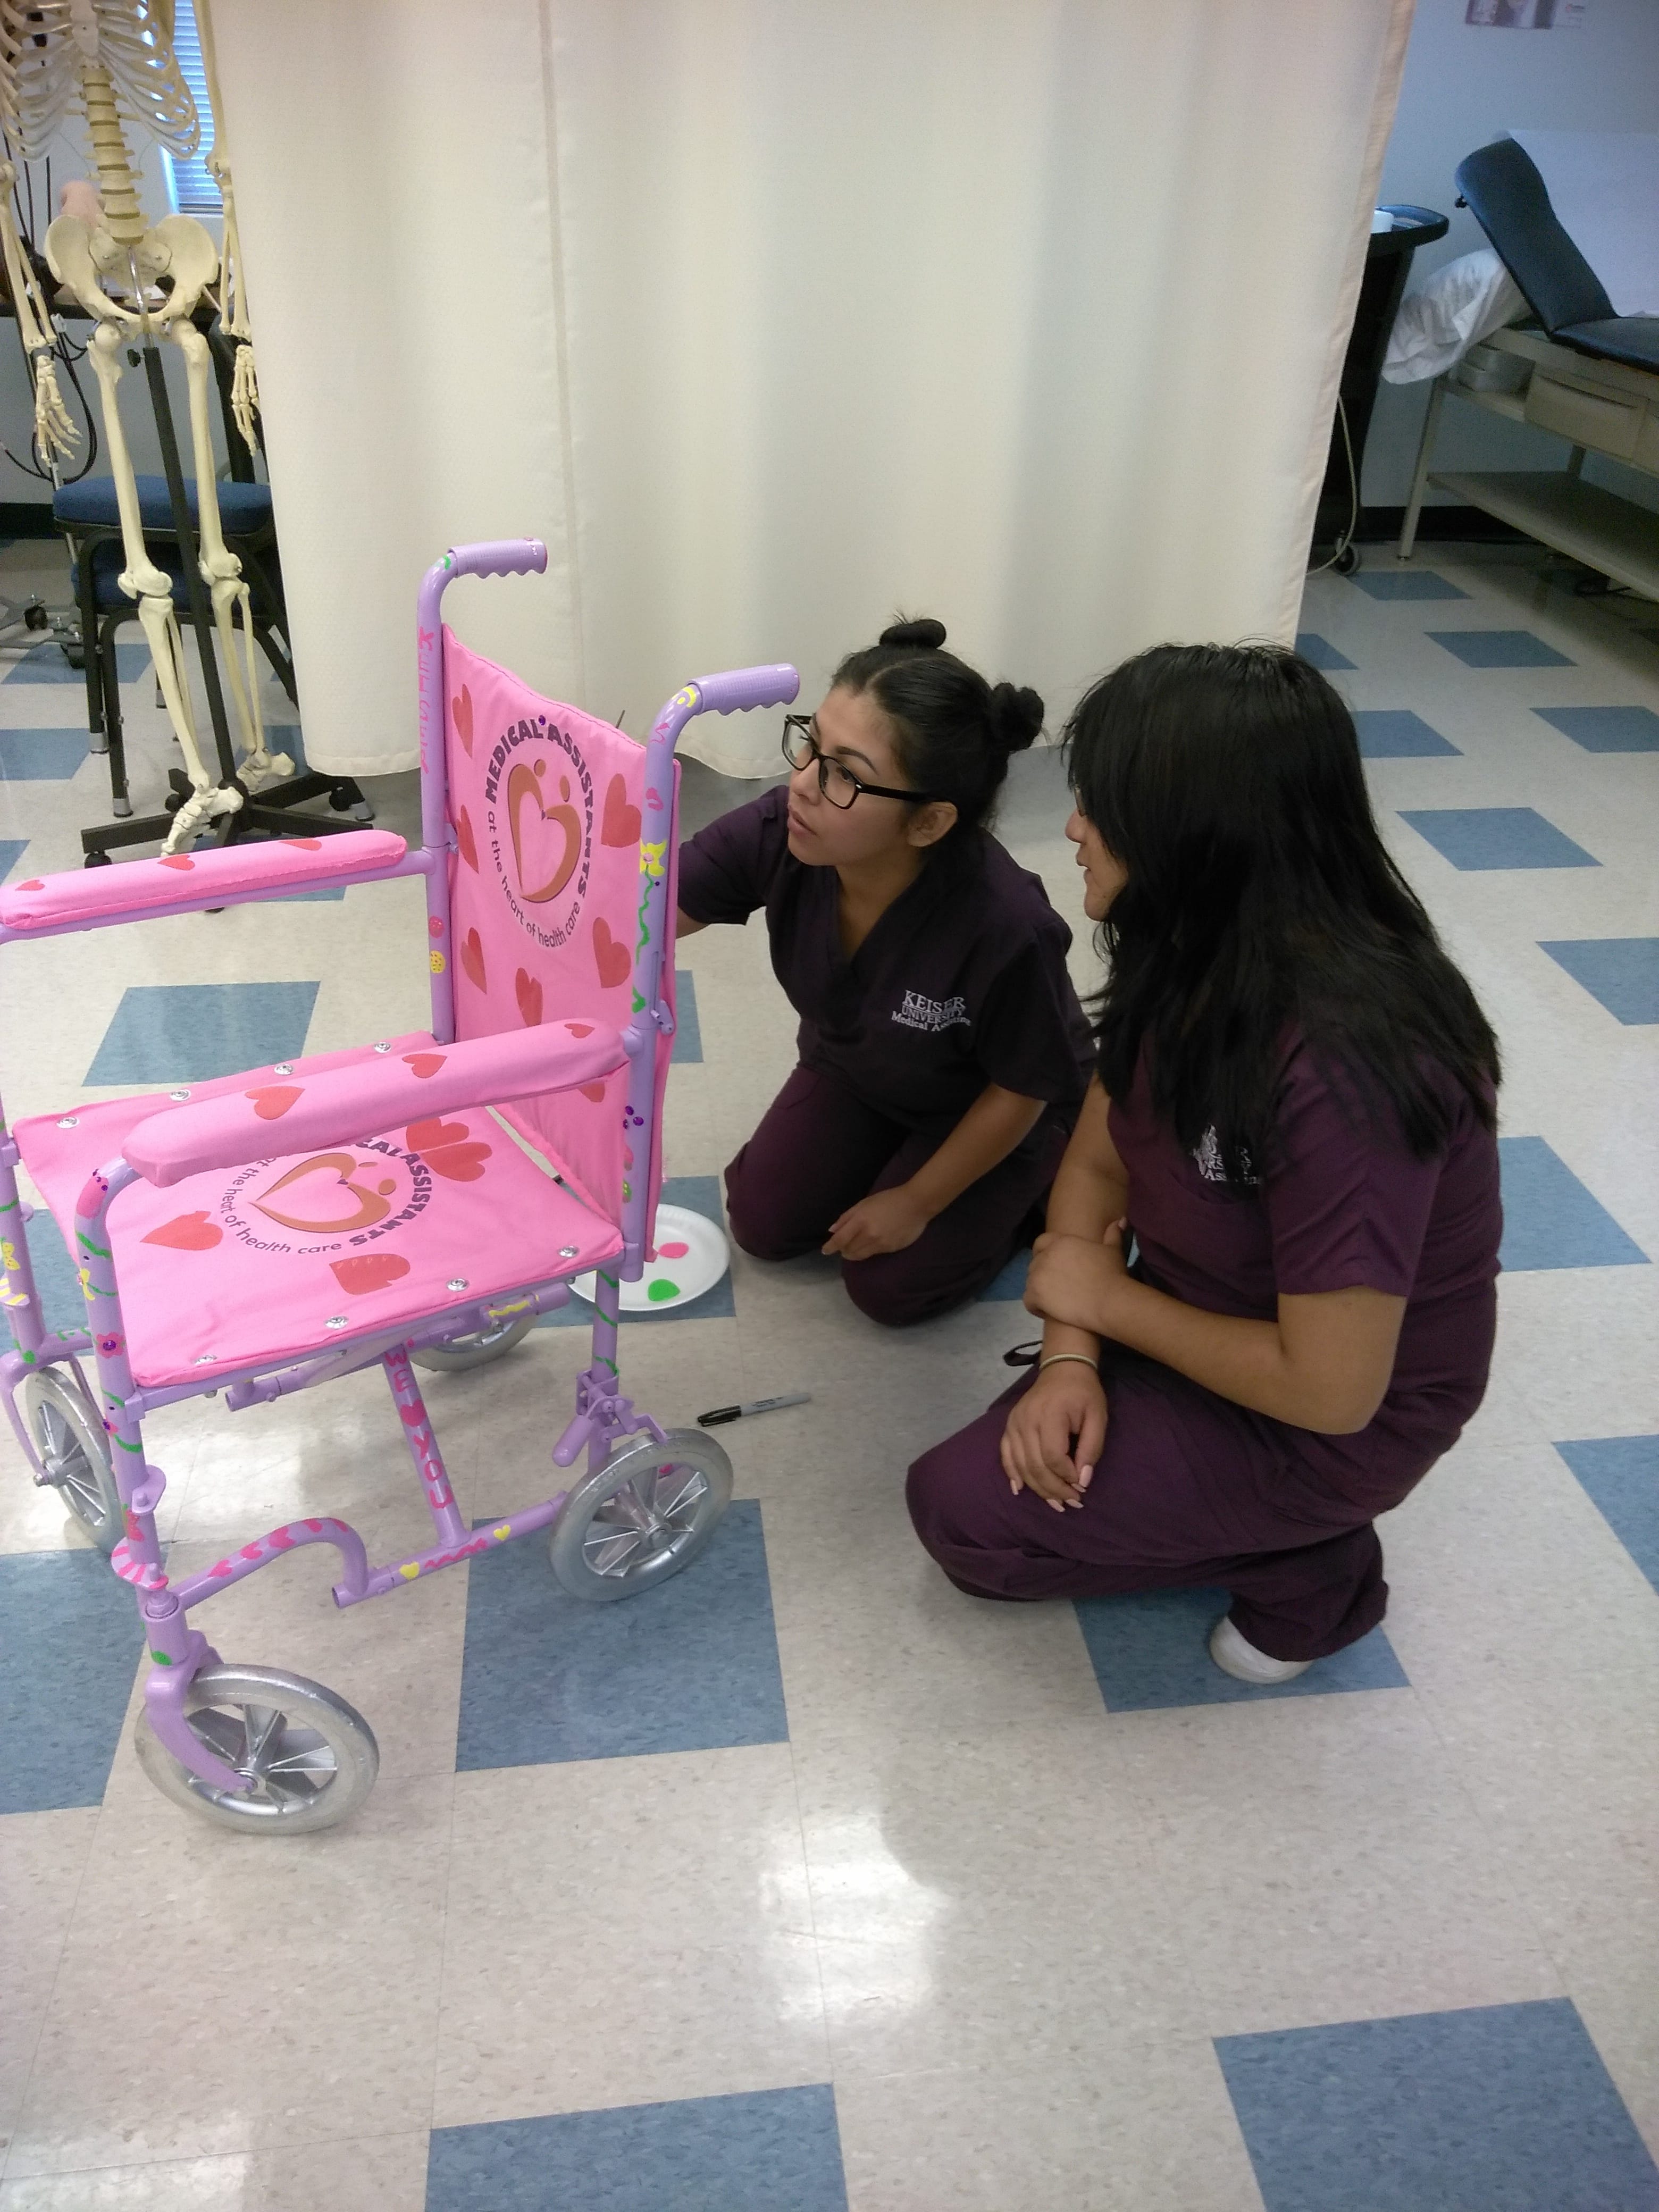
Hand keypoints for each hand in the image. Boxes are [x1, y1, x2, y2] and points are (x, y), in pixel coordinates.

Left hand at [823, 1183, 931, 1262]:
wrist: (916, 1204)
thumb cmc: (888, 1199)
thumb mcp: (864, 1203)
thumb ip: (847, 1217)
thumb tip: (832, 1231)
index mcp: (860, 1221)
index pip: (840, 1240)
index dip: (830, 1247)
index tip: (825, 1251)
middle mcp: (869, 1235)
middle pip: (849, 1251)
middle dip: (843, 1250)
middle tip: (843, 1246)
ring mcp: (881, 1244)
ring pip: (860, 1256)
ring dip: (854, 1253)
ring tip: (854, 1247)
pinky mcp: (891, 1249)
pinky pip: (874, 1254)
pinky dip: (868, 1250)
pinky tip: (871, 1242)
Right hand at [999, 1360, 1108, 1511]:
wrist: (1062, 1369)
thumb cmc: (1084, 1393)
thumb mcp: (1098, 1417)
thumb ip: (1092, 1448)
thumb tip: (1082, 1480)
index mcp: (1050, 1415)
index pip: (1053, 1456)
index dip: (1066, 1476)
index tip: (1082, 1485)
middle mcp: (1026, 1420)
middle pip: (1035, 1465)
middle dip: (1054, 1489)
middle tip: (1071, 1503)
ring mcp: (1014, 1423)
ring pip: (1021, 1465)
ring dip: (1037, 1488)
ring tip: (1055, 1503)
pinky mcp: (1008, 1426)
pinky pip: (1006, 1455)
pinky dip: (1012, 1474)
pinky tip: (1020, 1490)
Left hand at [1023, 1219, 1130, 1333]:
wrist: (1109, 1300)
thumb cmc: (1112, 1274)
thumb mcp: (1113, 1251)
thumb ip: (1113, 1234)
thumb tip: (1120, 1221)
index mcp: (1061, 1241)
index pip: (1041, 1242)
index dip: (1044, 1253)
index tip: (1052, 1265)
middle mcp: (1046, 1255)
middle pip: (1035, 1263)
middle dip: (1043, 1274)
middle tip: (1057, 1286)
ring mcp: (1038, 1275)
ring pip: (1030, 1282)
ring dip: (1040, 1290)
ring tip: (1055, 1300)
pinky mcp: (1035, 1294)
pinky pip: (1028, 1300)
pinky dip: (1036, 1307)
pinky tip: (1049, 1311)